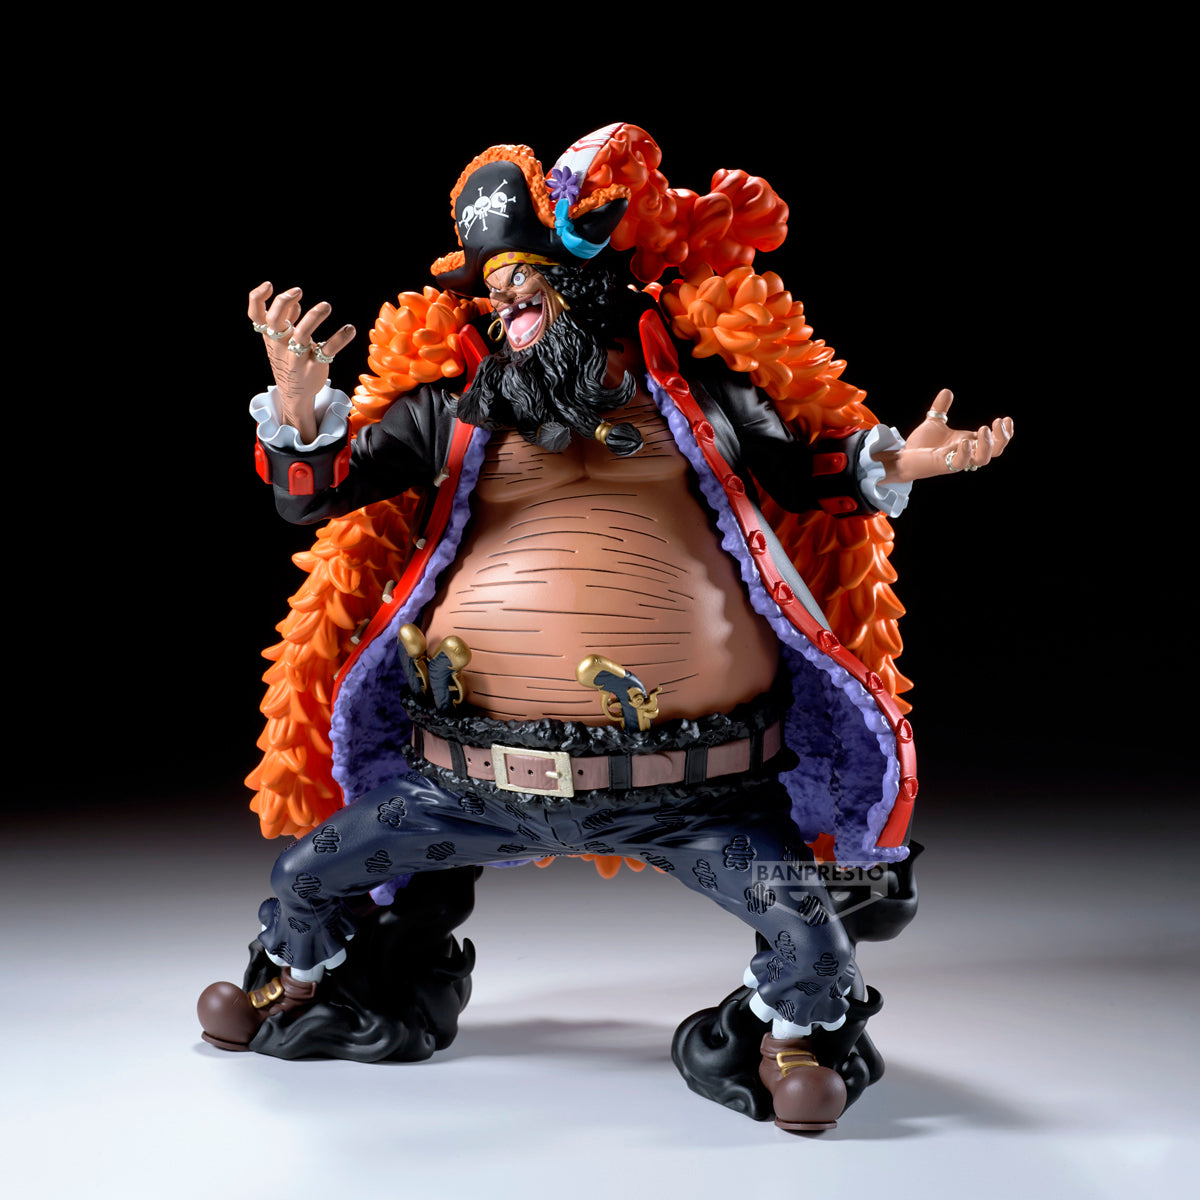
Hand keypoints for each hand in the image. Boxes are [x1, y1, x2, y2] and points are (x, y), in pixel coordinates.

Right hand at [249, 282, 355, 443]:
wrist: (294, 393)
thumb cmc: (288, 360)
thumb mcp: (281, 342)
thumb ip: (287, 321)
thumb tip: (296, 303)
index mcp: (270, 336)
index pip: (256, 315)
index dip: (258, 297)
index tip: (270, 284)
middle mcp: (280, 345)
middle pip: (275, 321)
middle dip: (284, 302)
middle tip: (298, 291)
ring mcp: (297, 356)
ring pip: (302, 334)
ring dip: (314, 316)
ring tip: (326, 306)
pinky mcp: (314, 365)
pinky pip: (327, 350)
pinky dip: (339, 338)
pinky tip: (350, 329)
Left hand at [875, 389, 1012, 483]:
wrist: (902, 456)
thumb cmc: (920, 444)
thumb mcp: (933, 423)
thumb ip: (941, 409)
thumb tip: (947, 391)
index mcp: (968, 443)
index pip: (995, 443)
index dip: (1005, 433)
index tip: (1006, 419)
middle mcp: (966, 453)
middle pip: (995, 451)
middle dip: (1002, 438)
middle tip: (998, 421)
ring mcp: (956, 460)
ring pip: (982, 459)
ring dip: (987, 444)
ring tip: (984, 428)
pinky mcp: (944, 465)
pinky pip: (960, 463)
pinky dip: (965, 452)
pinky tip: (964, 440)